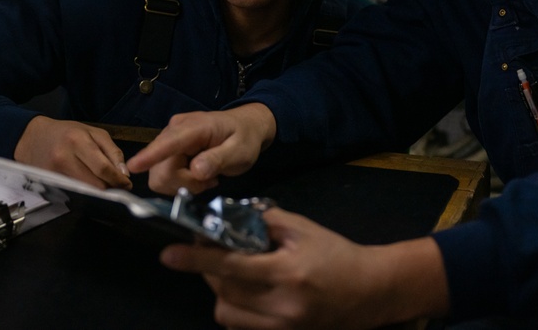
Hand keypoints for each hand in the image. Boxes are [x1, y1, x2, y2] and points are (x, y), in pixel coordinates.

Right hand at [14, 116, 131, 189]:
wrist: (32, 137)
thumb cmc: (67, 133)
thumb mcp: (93, 132)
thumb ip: (112, 151)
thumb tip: (123, 173)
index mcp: (78, 141)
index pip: (103, 167)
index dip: (118, 179)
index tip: (127, 184)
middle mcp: (64, 157)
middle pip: (94, 183)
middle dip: (110, 187)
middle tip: (118, 187)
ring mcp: (54, 172)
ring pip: (85, 190)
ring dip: (99, 191)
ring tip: (105, 186)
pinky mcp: (48, 182)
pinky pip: (73, 192)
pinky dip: (84, 192)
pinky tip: (89, 187)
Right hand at [125, 103, 276, 194]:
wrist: (246, 127)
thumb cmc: (244, 138)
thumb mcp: (240, 151)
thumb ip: (218, 159)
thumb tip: (197, 170)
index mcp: (194, 127)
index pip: (169, 143)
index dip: (150, 156)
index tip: (134, 166)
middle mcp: (174, 130)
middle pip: (161, 167)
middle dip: (183, 183)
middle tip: (208, 181)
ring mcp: (169, 139)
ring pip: (160, 174)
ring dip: (182, 184)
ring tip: (206, 177)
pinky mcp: (167, 149)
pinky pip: (163, 174)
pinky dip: (181, 181)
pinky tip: (199, 175)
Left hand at [159, 207, 449, 329]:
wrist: (369, 291)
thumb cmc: (336, 253)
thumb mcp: (304, 228)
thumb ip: (266, 221)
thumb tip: (228, 217)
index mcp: (287, 272)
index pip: (231, 266)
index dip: (197, 260)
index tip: (168, 254)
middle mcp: (281, 306)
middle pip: (224, 289)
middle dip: (208, 268)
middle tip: (210, 247)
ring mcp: (281, 327)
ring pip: (227, 311)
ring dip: (220, 289)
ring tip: (234, 271)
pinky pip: (240, 324)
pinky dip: (234, 306)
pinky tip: (247, 290)